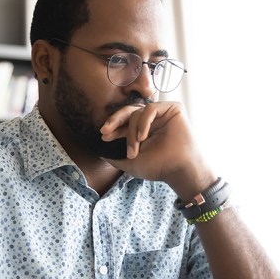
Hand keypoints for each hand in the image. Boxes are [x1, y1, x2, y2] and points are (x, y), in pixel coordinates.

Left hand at [100, 102, 214, 199]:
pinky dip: (144, 122)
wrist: (178, 170)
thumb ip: (115, 158)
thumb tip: (100, 154)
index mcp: (143, 130)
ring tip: (135, 149)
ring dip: (132, 132)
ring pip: (138, 112)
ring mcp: (162, 114)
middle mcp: (152, 120)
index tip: (103, 136)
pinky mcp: (173, 108)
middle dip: (115, 120)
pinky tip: (143, 136)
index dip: (113, 127)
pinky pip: (151, 108)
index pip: (124, 122)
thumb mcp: (130, 163)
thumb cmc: (159, 168)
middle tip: (105, 130)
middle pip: (129, 111)